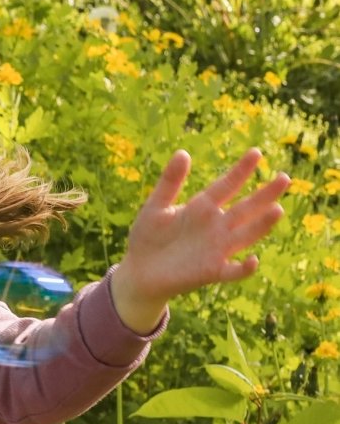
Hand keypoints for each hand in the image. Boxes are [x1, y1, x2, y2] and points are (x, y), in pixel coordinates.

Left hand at [112, 148, 289, 332]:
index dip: (241, 170)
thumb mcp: (156, 206)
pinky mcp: (211, 271)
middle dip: (264, 194)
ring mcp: (217, 249)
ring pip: (246, 235)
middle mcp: (216, 226)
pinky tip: (252, 260)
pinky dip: (244, 268)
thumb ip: (170, 182)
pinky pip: (233, 271)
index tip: (256, 152)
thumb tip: (183, 152)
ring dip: (262, 225)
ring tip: (277, 209)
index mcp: (202, 207)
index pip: (227, 185)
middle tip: (284, 178)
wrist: (139, 270)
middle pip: (246, 208)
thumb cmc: (148, 236)